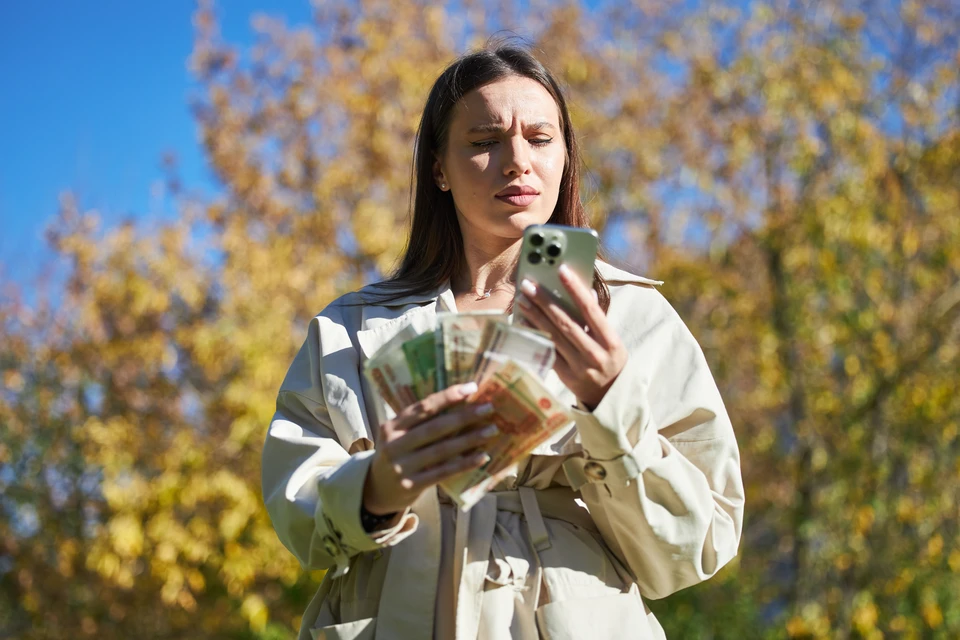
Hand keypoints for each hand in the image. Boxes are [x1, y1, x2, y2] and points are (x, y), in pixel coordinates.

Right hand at [363, 382, 498, 516]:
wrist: (377, 490)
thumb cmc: (398, 455)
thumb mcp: (399, 436)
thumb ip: (421, 423)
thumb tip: (462, 404)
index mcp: (391, 426)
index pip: (423, 407)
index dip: (448, 396)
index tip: (472, 388)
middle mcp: (394, 444)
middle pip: (435, 428)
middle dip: (464, 417)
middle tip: (488, 409)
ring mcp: (401, 466)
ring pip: (442, 450)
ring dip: (469, 439)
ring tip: (491, 431)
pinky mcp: (411, 485)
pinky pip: (443, 472)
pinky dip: (465, 463)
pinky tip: (482, 457)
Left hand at [516, 264, 626, 409]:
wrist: (608, 397)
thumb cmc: (610, 361)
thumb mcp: (612, 341)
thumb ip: (598, 320)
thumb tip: (585, 291)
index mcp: (611, 343)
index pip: (591, 311)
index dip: (575, 289)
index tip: (561, 270)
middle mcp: (595, 355)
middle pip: (566, 323)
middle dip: (545, 301)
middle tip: (529, 284)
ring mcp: (579, 368)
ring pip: (553, 337)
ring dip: (535, 316)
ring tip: (522, 299)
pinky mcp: (565, 377)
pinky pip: (546, 352)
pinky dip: (535, 335)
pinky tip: (524, 322)